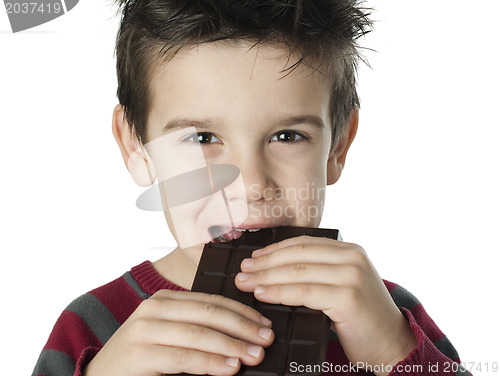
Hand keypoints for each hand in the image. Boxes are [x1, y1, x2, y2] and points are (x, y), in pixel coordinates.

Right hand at [83, 290, 273, 375]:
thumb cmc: (141, 357)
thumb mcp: (169, 334)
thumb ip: (197, 328)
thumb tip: (241, 335)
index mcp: (165, 299)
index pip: (212, 300)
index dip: (242, 312)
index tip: (264, 323)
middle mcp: (154, 308)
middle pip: (209, 313)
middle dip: (242, 327)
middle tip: (266, 339)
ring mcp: (144, 330)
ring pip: (199, 334)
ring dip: (232, 345)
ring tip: (254, 355)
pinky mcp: (139, 354)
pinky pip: (183, 357)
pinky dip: (210, 362)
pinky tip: (230, 367)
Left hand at [234, 236, 416, 374]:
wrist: (392, 344)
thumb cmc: (362, 317)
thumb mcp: (344, 283)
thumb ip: (320, 270)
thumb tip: (276, 266)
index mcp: (350, 250)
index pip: (304, 243)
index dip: (275, 249)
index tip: (254, 258)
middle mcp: (352, 257)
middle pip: (297, 255)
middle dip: (265, 262)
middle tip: (243, 270)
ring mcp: (351, 275)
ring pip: (297, 272)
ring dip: (266, 277)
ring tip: (246, 282)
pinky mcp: (347, 296)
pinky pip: (304, 292)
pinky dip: (279, 292)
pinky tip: (263, 294)